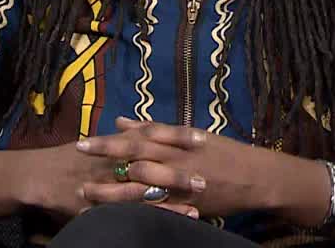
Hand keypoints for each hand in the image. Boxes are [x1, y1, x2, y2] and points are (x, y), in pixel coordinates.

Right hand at [16, 140, 199, 224]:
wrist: (39, 175)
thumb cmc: (69, 157)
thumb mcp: (96, 142)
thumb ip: (118, 135)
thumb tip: (131, 124)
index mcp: (115, 142)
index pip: (151, 134)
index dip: (177, 135)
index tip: (203, 136)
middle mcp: (114, 160)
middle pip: (153, 161)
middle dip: (181, 167)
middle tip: (208, 172)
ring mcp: (108, 184)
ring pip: (145, 189)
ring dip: (172, 195)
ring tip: (199, 199)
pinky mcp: (101, 206)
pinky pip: (131, 212)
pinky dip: (153, 215)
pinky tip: (172, 220)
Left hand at [75, 117, 274, 218]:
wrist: (257, 177)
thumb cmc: (223, 152)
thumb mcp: (192, 134)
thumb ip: (155, 129)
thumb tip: (121, 121)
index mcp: (177, 139)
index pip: (139, 136)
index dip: (110, 139)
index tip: (83, 140)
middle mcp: (177, 157)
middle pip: (135, 155)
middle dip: (105, 157)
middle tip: (77, 157)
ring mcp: (182, 182)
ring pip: (142, 184)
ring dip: (112, 188)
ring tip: (86, 191)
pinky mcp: (187, 204)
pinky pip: (157, 207)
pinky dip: (135, 210)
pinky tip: (114, 214)